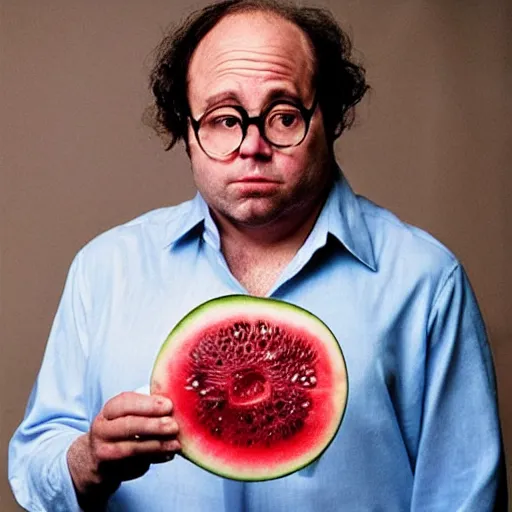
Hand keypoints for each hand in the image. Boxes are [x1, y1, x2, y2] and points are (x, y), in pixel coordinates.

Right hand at [67, 392, 180, 507]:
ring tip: (176, 444)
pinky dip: (155, 459)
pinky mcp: (110, 471)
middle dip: (154, 426)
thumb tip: (173, 405)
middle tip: (174, 426)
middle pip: (128, 426)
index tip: (169, 405)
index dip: (148, 404)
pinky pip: (135, 465)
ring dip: (157, 446)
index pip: (125, 403)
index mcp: (108, 411)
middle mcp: (102, 430)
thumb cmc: (120, 429)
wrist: (95, 459)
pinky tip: (168, 455)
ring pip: (132, 449)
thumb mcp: (126, 414)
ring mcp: (104, 452)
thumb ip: (145, 407)